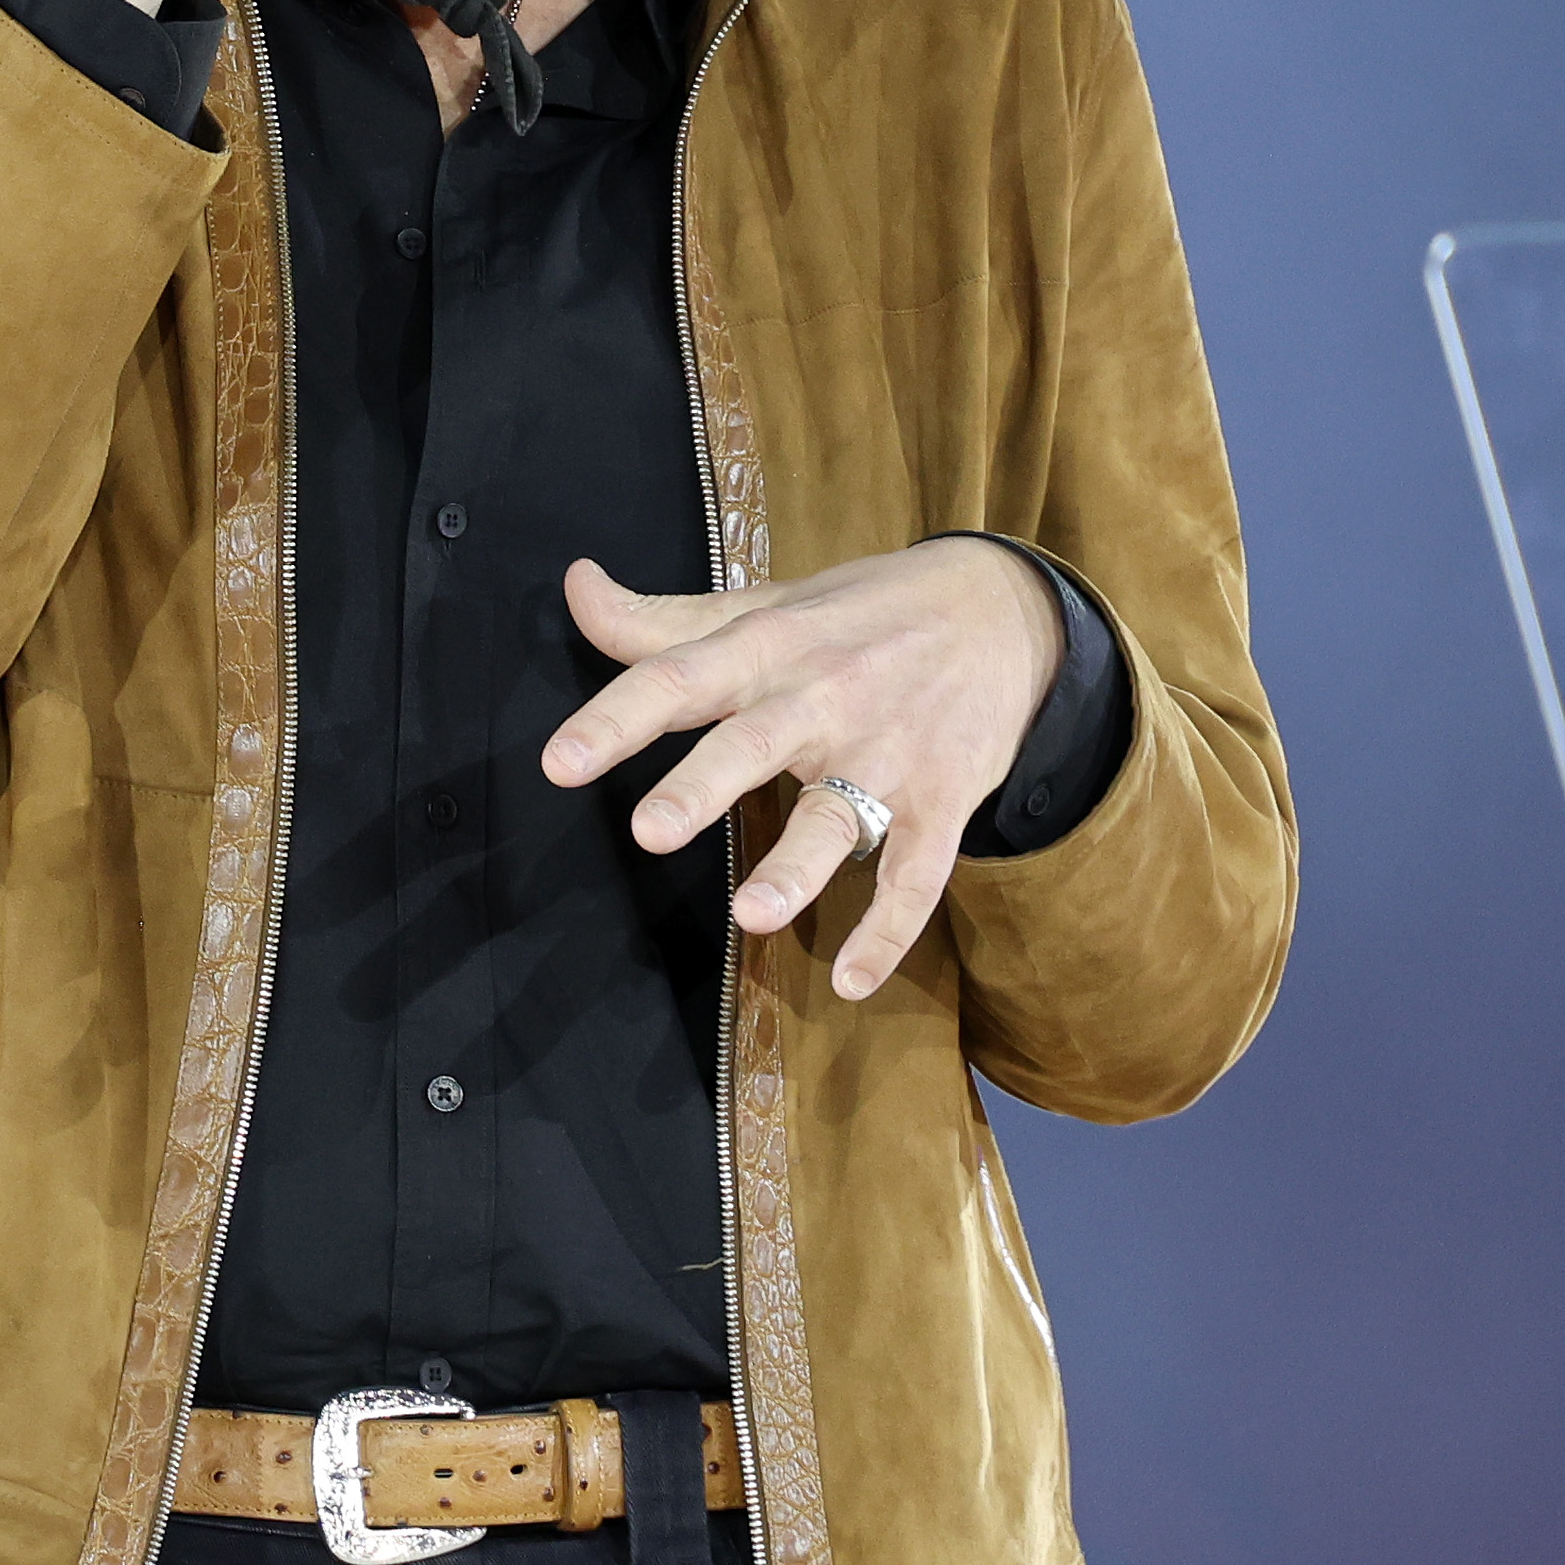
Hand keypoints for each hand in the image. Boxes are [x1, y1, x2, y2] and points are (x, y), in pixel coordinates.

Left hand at [540, 542, 1066, 1001]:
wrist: (1004, 611)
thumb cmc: (861, 616)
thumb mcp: (765, 607)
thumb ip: (664, 621)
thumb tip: (576, 584)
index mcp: (767, 649)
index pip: (679, 677)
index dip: (617, 718)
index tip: (560, 763)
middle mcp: (823, 699)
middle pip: (754, 743)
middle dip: (702, 788)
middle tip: (650, 832)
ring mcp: (886, 754)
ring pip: (838, 816)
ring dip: (797, 867)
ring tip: (753, 914)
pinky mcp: (941, 800)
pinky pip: (917, 873)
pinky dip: (889, 929)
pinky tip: (852, 979)